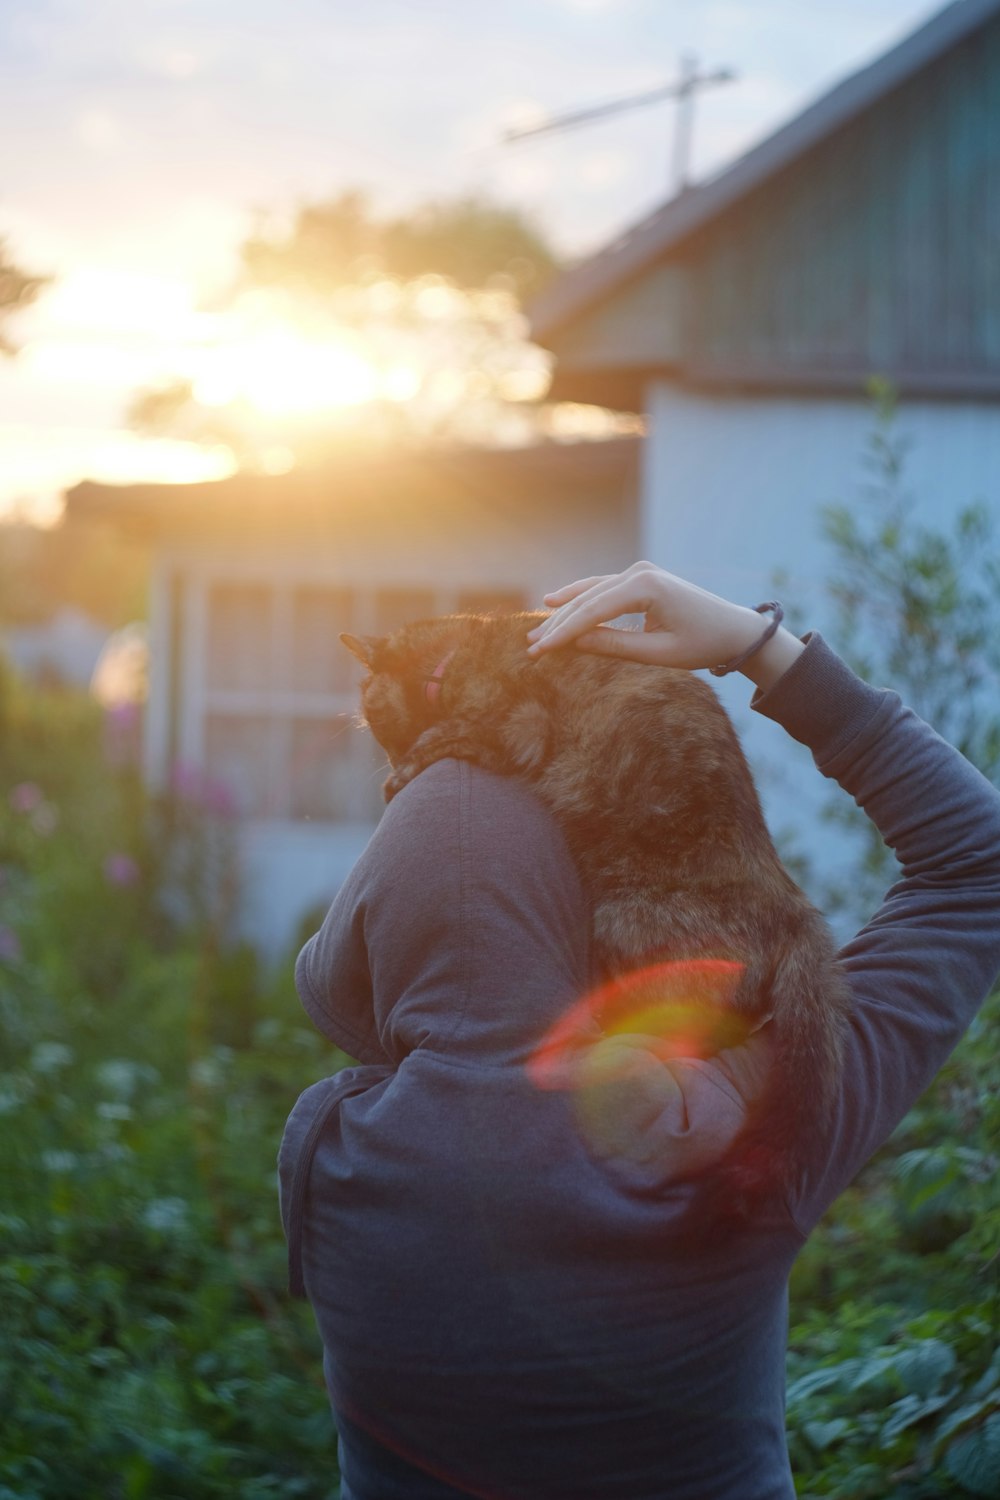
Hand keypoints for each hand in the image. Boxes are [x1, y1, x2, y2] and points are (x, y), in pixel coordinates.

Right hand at [526, 561, 803, 688]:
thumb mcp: (658, 653)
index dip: (564, 632)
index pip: (594, 610)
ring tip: (538, 632)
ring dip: (565, 612)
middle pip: (588, 599)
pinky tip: (556, 604)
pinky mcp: (641, 580)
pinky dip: (581, 601)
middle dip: (559, 625)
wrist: (735, 630)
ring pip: (592, 593)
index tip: (540, 652)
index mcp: (647, 587)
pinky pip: (603, 590)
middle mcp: (640, 572)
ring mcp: (640, 572)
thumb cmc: (703, 644)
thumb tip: (575, 644)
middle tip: (531, 648)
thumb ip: (615, 646)